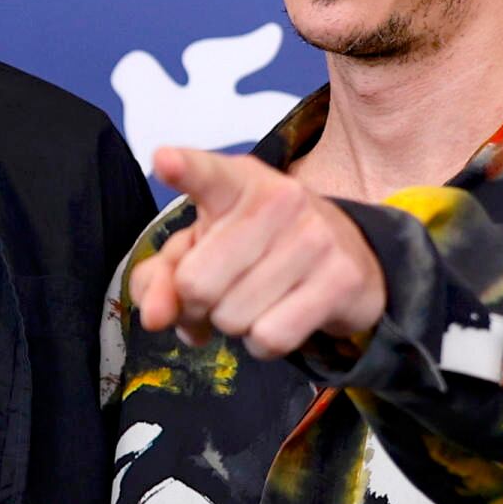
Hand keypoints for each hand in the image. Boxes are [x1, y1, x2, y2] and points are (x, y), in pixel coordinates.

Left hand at [132, 148, 385, 357]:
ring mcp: (315, 237)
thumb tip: (155, 317)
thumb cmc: (257, 247)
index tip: (164, 161)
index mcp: (236, 181)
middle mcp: (280, 198)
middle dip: (196, 306)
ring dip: (232, 324)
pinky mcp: (340, 279)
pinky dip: (262, 343)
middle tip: (218, 293)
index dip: (183, 169)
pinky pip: (270, 338)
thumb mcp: (201, 249)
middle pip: (195, 283)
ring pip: (232, 318)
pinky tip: (277, 317)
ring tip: (254, 300)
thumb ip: (161, 278)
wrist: (347, 254)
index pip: (206, 174)